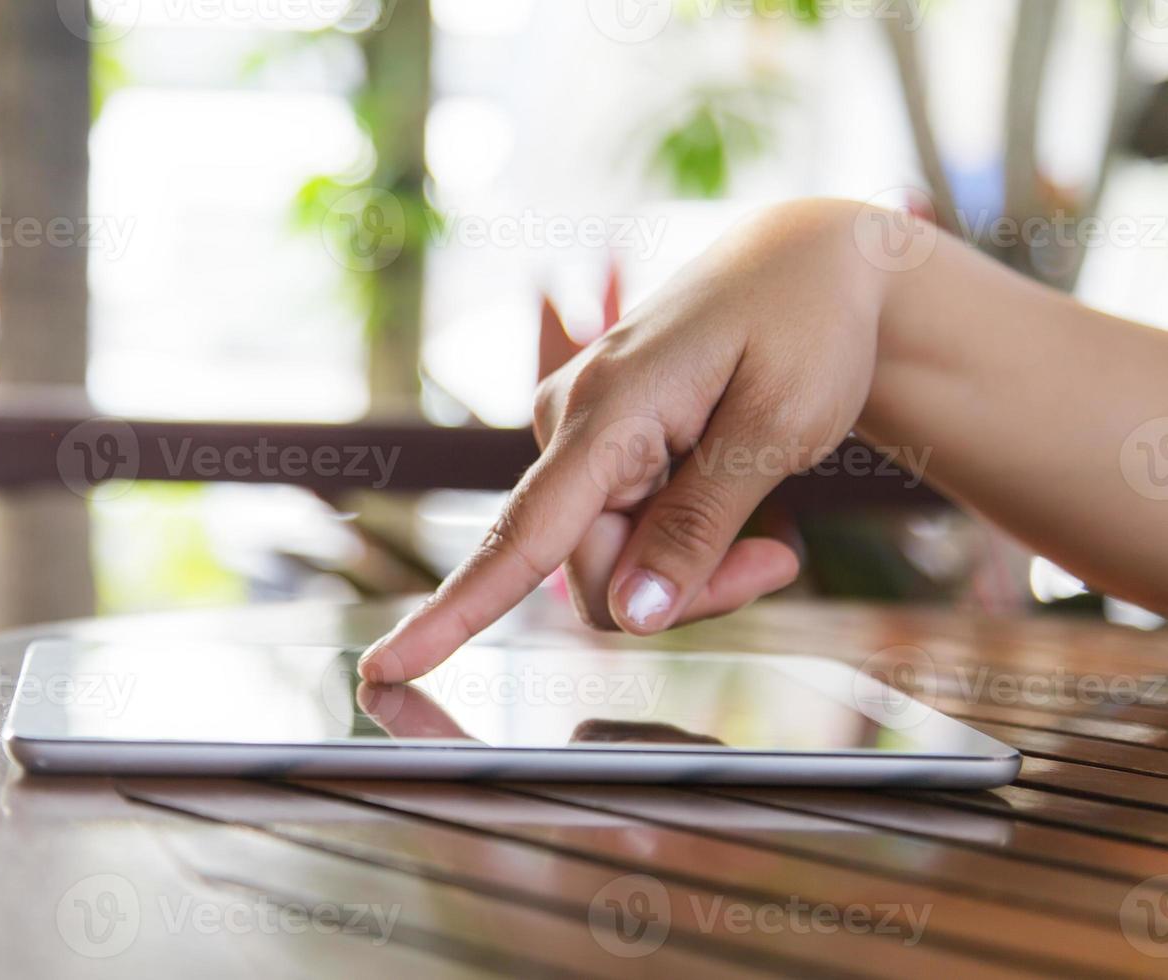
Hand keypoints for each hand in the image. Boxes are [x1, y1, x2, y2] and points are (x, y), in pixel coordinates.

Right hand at [360, 199, 893, 681]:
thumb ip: (698, 526)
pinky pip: (626, 536)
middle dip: (686, 592)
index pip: (521, 535)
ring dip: (696, 569)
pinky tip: (738, 502)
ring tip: (770, 526)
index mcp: (607, 412)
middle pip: (595, 578)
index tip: (386, 667)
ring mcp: (582, 440)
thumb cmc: (804, 328)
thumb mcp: (775, 430)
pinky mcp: (601, 451)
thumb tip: (631, 616)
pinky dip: (685, 543)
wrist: (806, 265)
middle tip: (776, 560)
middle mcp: (571, 426)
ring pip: (615, 566)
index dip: (454, 612)